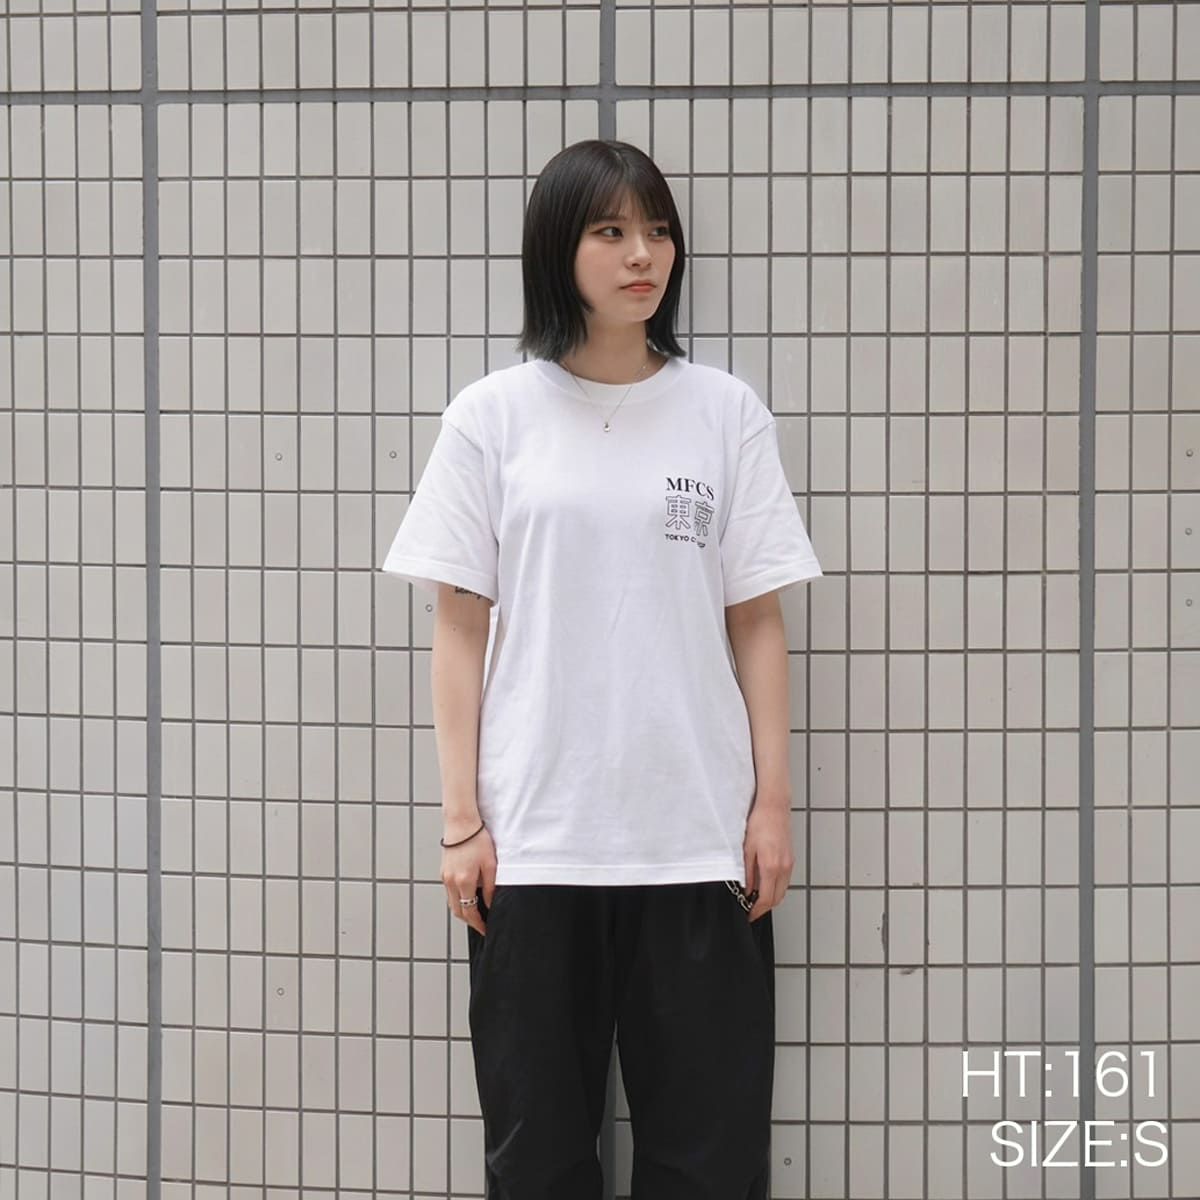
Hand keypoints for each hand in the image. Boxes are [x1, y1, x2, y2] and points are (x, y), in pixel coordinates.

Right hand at [441, 821, 496, 935]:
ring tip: (475, 914)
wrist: (461, 823)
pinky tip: (467, 897)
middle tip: (481, 925)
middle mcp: (451, 882)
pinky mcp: (443, 871)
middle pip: (458, 911)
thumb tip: (490, 903)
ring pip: (452, 903)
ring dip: (463, 911)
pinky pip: (449, 893)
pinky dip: (458, 900)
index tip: (485, 929)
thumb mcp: (491, 864)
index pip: (470, 911)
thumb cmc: (477, 839)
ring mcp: (445, 877)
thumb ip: (490, 887)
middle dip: (469, 921)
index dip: (478, 924)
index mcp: (464, 881)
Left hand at [742, 802, 794, 922]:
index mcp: (771, 866)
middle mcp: (784, 867)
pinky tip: (765, 884)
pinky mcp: (790, 859)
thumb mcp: (747, 849)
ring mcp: (789, 863)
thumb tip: (747, 889)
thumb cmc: (759, 822)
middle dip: (764, 908)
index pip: (766, 898)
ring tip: (756, 899)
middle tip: (751, 910)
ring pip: (782, 890)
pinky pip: (785, 880)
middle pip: (777, 898)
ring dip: (771, 898)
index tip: (749, 915)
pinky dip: (776, 887)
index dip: (757, 910)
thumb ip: (748, 873)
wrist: (774, 807)